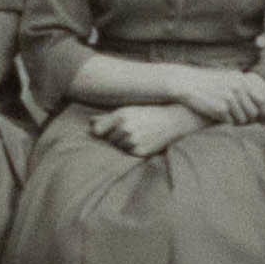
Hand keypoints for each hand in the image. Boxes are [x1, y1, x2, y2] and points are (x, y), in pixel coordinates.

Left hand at [89, 103, 204, 157]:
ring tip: (138, 134)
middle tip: (131, 129)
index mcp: (120, 116)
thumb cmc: (149, 112)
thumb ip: (107, 117)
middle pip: (108, 140)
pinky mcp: (141, 152)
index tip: (105, 130)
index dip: (101, 131)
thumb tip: (90, 122)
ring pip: (119, 147)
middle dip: (115, 136)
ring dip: (124, 143)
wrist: (174, 119)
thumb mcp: (128, 110)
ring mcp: (133, 141)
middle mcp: (125, 129)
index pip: (97, 130)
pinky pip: (129, 153)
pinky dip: (134, 149)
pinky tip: (144, 140)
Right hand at [169, 67, 264, 124]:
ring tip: (230, 119)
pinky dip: (227, 122)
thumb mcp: (226, 77)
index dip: (260, 112)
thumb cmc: (205, 82)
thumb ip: (242, 87)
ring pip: (243, 120)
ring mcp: (229, 98)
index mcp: (241, 80)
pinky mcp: (220, 109)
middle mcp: (237, 88)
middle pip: (254, 113)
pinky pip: (231, 122)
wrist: (184, 82)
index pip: (261, 101)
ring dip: (237, 122)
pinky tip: (219, 118)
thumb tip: (262, 104)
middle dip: (249, 119)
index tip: (255, 118)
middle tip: (241, 121)